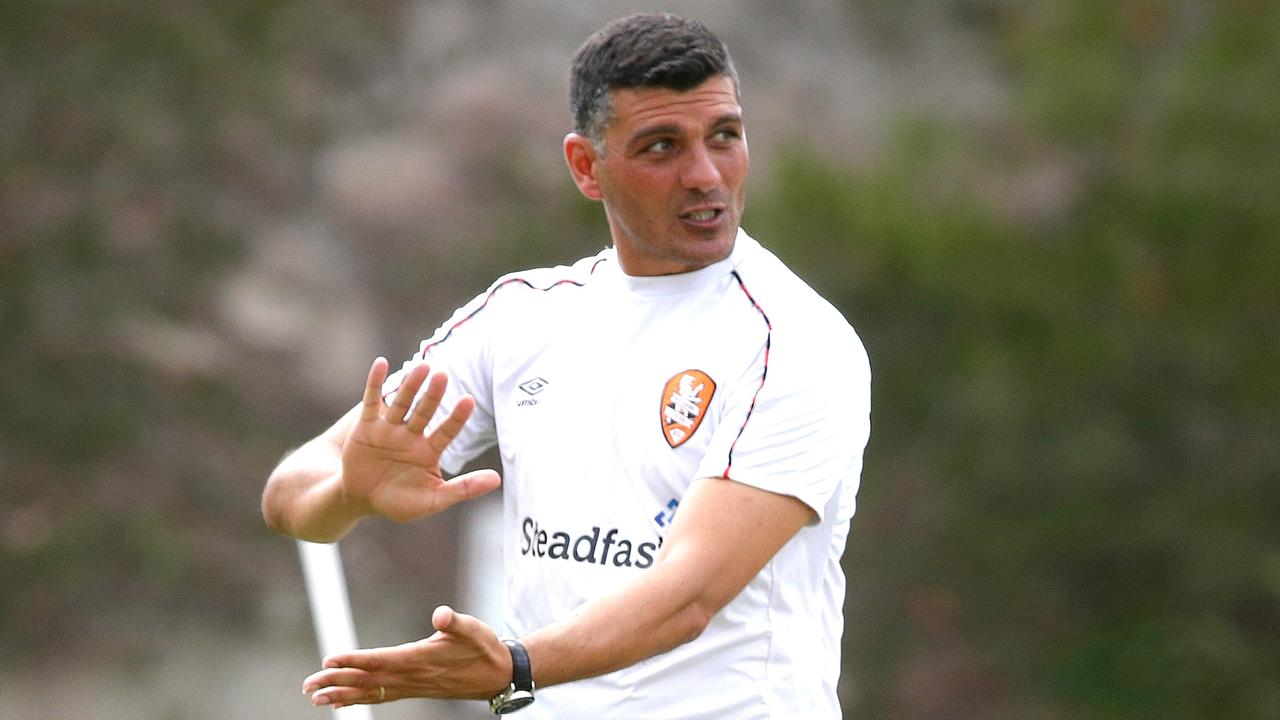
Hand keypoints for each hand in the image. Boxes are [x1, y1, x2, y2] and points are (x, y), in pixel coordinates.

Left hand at [303, 606, 510, 707]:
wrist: (499, 675)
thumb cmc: (484, 647)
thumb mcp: (474, 629)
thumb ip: (455, 622)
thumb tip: (441, 615)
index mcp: (422, 659)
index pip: (381, 660)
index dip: (354, 660)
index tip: (329, 660)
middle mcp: (412, 677)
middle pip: (368, 680)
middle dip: (337, 682)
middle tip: (308, 685)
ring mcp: (412, 686)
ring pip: (370, 692)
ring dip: (341, 694)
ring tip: (315, 698)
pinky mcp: (414, 690)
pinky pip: (380, 697)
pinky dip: (359, 699)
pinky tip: (342, 702)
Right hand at [341, 357, 499, 522]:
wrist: (360, 500)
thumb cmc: (399, 502)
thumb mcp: (433, 500)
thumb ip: (463, 489)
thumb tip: (497, 480)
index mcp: (429, 450)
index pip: (447, 431)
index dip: (457, 417)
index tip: (469, 401)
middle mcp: (411, 435)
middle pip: (425, 411)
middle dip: (433, 395)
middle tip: (443, 375)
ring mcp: (389, 428)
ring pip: (401, 403)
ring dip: (411, 385)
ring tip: (422, 367)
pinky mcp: (367, 425)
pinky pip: (372, 401)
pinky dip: (375, 382)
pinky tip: (382, 363)